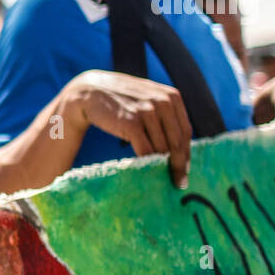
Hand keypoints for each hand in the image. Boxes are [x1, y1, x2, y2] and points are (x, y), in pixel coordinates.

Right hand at [64, 70, 192, 188]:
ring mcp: (148, 112)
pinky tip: (145, 171)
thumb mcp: (147, 98)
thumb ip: (164, 114)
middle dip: (179, 166)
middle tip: (179, 184)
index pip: (185, 132)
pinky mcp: (132, 123)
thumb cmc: (119, 99)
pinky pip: (146, 151)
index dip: (186, 154)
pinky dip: (147, 164)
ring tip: (160, 179)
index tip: (184, 171)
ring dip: (162, 167)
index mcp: (172, 97)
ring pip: (163, 149)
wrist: (89, 91)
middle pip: (178, 142)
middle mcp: (163, 102)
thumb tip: (179, 146)